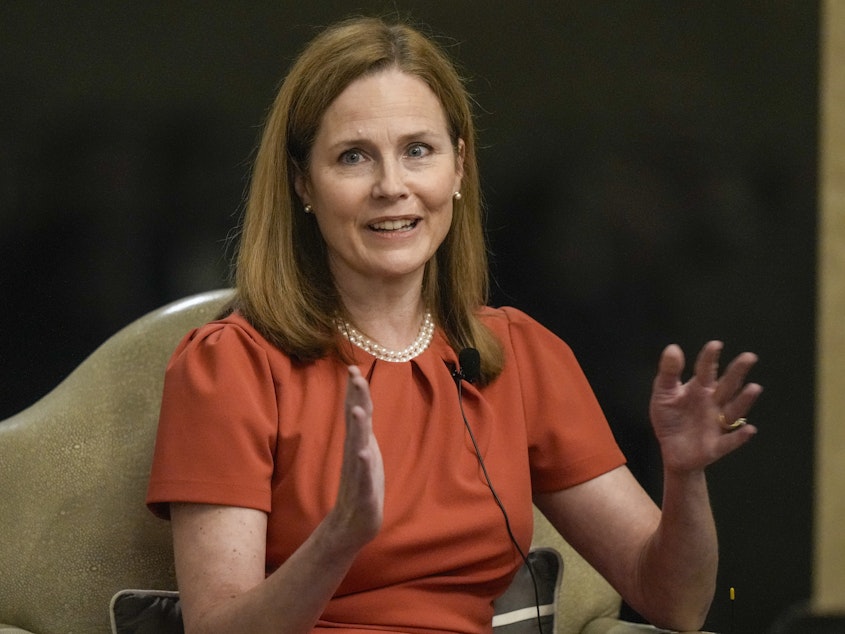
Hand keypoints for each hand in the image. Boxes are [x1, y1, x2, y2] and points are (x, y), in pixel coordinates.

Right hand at [327, 366, 384, 548]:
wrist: (352, 525)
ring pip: (357, 446)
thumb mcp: (365, 453)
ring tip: (357, 409)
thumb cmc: (361, 487)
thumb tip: (360, 405)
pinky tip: (362, 453)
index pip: (357, 412)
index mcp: (359, 444)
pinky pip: (362, 476)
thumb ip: (362, 430)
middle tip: (355, 376)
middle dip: (356, 399)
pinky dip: (362, 464)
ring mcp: (357, 472)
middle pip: (356, 422)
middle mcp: (355, 454)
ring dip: (358, 428)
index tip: (353, 367)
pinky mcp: (363, 492)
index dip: (356, 391)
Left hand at [649, 341, 761, 473]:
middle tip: (749, 357)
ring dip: (744, 400)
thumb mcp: (663, 394)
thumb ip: (668, 373)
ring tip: (754, 388)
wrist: (672, 451)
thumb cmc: (671, 418)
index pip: (706, 370)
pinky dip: (740, 436)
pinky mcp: (717, 445)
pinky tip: (748, 429)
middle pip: (727, 385)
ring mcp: (717, 423)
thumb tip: (672, 347)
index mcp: (700, 388)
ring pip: (734, 410)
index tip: (715, 345)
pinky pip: (730, 441)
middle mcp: (713, 403)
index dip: (710, 358)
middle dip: (737, 372)